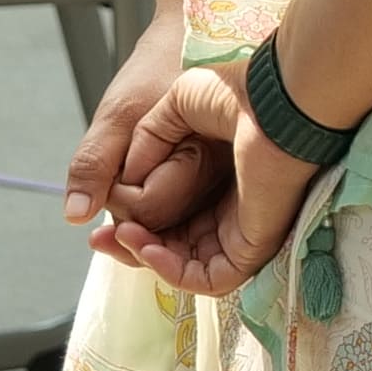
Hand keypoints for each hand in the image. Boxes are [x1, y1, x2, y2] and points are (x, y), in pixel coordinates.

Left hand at [60, 11, 203, 241]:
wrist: (189, 39)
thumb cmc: (158, 67)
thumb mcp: (117, 112)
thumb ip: (94, 165)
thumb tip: (76, 214)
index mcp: (205, 164)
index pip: (149, 212)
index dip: (118, 194)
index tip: (116, 161)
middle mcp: (223, 181)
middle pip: (160, 224)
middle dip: (128, 201)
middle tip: (125, 160)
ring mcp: (219, 184)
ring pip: (166, 221)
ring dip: (138, 200)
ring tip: (136, 161)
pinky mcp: (211, 182)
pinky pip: (174, 209)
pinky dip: (150, 196)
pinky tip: (146, 170)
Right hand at [80, 57, 324, 298]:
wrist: (271, 99)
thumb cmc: (236, 92)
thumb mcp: (175, 110)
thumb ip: (145, 145)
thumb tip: (123, 182)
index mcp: (216, 182)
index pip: (169, 221)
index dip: (132, 226)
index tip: (100, 224)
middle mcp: (229, 209)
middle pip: (173, 248)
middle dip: (130, 248)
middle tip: (100, 240)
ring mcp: (242, 229)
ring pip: (186, 266)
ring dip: (146, 258)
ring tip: (122, 236)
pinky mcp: (254, 244)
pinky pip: (210, 278)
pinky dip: (172, 272)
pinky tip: (147, 248)